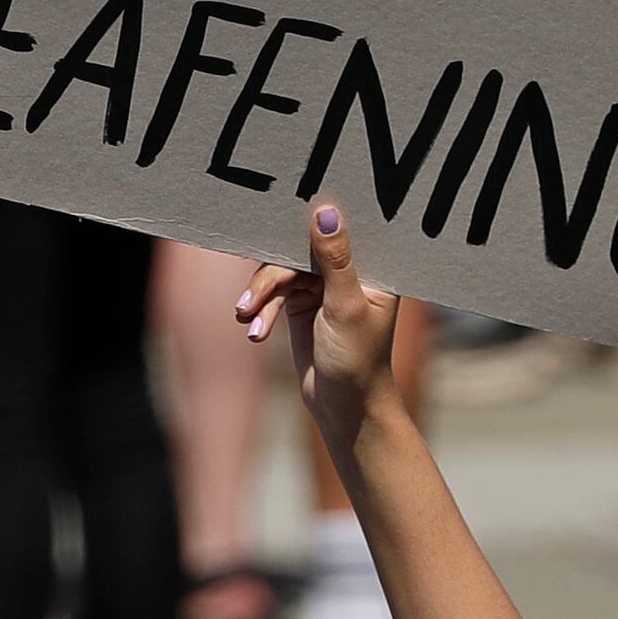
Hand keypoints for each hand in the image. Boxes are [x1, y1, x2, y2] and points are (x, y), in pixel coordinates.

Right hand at [237, 202, 402, 454]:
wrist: (343, 406)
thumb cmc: (358, 359)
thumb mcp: (346, 306)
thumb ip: (335, 259)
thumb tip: (326, 212)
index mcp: (372, 266)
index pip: (340, 230)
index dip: (310, 221)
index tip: (279, 218)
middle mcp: (348, 270)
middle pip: (299, 250)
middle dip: (271, 274)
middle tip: (249, 297)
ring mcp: (322, 286)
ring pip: (281, 272)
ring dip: (261, 295)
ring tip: (245, 318)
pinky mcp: (301, 303)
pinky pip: (274, 293)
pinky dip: (262, 312)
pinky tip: (255, 332)